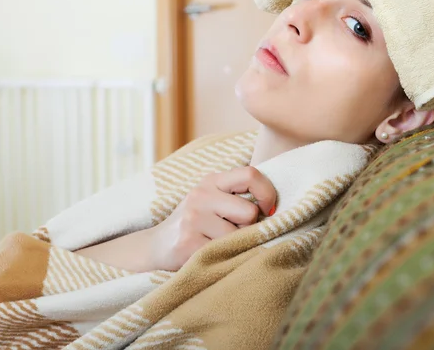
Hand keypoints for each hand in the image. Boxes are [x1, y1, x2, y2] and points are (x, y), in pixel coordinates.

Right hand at [146, 166, 276, 270]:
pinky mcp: (187, 242)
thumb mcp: (214, 201)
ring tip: (216, 245)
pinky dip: (222, 258)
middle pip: (250, 212)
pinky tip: (207, 256)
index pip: (250, 174)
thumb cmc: (197, 224)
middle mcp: (201, 194)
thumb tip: (278, 211)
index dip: (267, 192)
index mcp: (212, 181)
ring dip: (234, 246)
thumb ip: (240, 198)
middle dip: (248, 227)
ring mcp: (192, 218)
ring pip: (239, 236)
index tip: (268, 210)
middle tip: (232, 233)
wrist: (156, 247)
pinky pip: (224, 253)